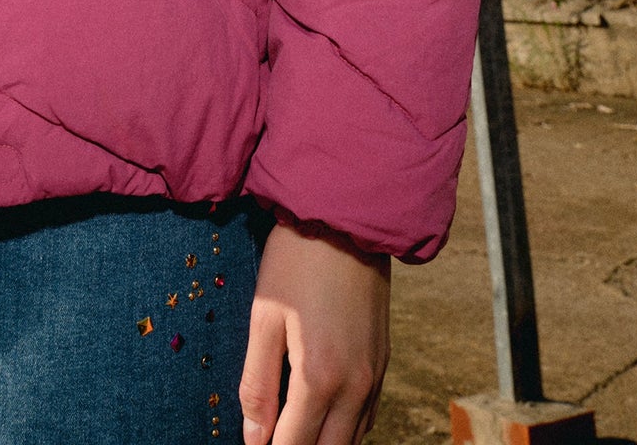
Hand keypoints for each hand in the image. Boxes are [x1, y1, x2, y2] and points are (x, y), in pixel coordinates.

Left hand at [239, 218, 390, 443]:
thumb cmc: (296, 261)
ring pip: (352, 439)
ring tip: (290, 430)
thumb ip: (257, 385)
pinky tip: (322, 417)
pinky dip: (344, 428)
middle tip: (270, 439)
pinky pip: (367, 415)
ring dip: (322, 443)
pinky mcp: (383, 359)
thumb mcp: (264, 318)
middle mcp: (356, 385)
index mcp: (320, 377)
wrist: (347, 214)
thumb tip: (252, 439)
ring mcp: (375, 373)